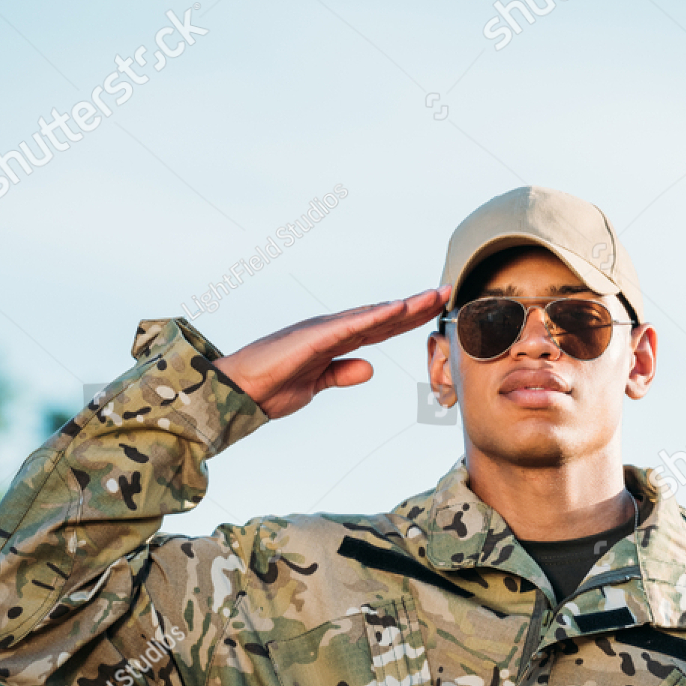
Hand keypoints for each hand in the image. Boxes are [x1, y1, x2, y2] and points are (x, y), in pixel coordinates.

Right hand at [212, 287, 450, 418]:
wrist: (239, 393)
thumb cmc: (271, 388)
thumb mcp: (316, 385)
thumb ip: (341, 374)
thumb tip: (370, 369)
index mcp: (334, 341)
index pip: (380, 328)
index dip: (408, 320)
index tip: (435, 311)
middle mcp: (332, 329)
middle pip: (382, 316)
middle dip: (416, 305)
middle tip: (446, 291)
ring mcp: (323, 330)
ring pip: (372, 315)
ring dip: (404, 305)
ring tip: (433, 295)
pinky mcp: (313, 337)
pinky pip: (350, 326)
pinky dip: (376, 316)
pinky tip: (399, 309)